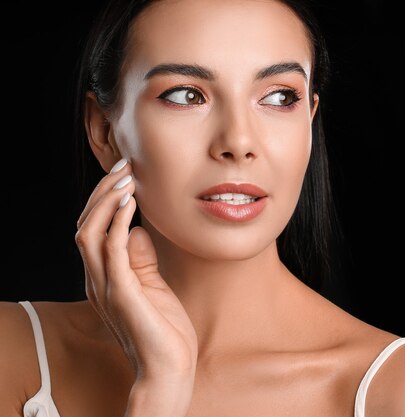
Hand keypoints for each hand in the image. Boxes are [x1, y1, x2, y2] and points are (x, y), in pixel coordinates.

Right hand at [75, 159, 196, 413]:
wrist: (169, 369)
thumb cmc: (164, 330)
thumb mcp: (153, 286)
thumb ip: (141, 260)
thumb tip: (137, 229)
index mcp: (105, 277)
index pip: (93, 229)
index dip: (105, 199)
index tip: (126, 175)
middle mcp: (97, 280)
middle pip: (85, 225)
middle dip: (103, 191)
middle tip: (124, 166)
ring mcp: (106, 287)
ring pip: (89, 233)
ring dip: (106, 201)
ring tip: (126, 178)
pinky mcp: (122, 294)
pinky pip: (111, 251)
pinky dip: (116, 222)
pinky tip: (129, 203)